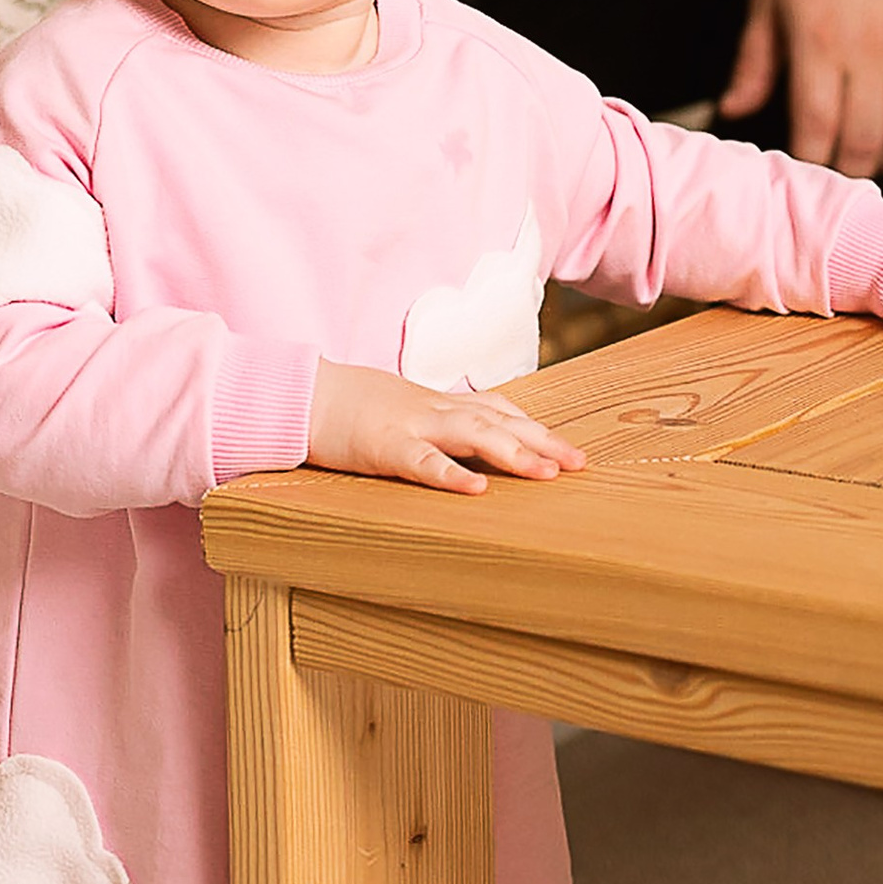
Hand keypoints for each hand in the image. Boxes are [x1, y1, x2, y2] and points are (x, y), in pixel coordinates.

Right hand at [307, 360, 587, 496]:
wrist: (303, 395)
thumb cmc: (352, 409)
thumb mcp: (404, 413)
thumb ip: (438, 428)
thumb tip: (472, 454)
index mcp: (440, 405)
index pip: (499, 411)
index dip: (536, 429)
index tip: (570, 450)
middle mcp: (435, 410)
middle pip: (499, 422)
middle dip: (542, 442)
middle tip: (579, 464)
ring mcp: (411, 425)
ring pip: (471, 435)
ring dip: (512, 453)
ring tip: (547, 473)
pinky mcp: (384, 447)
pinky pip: (422, 461)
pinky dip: (450, 474)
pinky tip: (476, 488)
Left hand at [724, 0, 882, 176]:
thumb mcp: (768, 0)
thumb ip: (752, 63)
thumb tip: (732, 110)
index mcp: (820, 42)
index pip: (818, 130)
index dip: (810, 163)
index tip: (801, 169)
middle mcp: (872, 50)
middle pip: (866, 142)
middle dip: (847, 169)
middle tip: (833, 170)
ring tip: (866, 153)